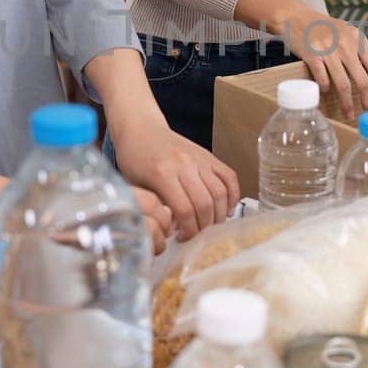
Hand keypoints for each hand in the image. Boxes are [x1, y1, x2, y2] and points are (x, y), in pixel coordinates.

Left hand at [113, 118, 239, 241]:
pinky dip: (232, 195)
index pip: (185, 210)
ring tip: (210, 226)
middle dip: (204, 227)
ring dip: (218, 215)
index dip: (188, 230)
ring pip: (220, 192)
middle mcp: (185, 164)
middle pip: (205, 203)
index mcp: (163, 173)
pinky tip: (226, 209)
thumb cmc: (134, 159)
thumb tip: (174, 229)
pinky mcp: (209, 155)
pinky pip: (229, 177)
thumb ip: (155, 206)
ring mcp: (199, 158)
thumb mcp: (136, 186)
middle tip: (198, 236)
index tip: (184, 239)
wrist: (141, 128)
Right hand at [282, 6, 367, 121]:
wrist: (296, 17)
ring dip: (347, 103)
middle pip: (363, 80)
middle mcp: (346, 44)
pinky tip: (326, 93)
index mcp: (358, 39)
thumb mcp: (346, 33)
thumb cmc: (322, 27)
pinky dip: (326, 89)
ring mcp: (329, 50)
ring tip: (349, 113)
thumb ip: (359, 50)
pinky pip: (323, 79)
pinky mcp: (312, 55)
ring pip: (343, 84)